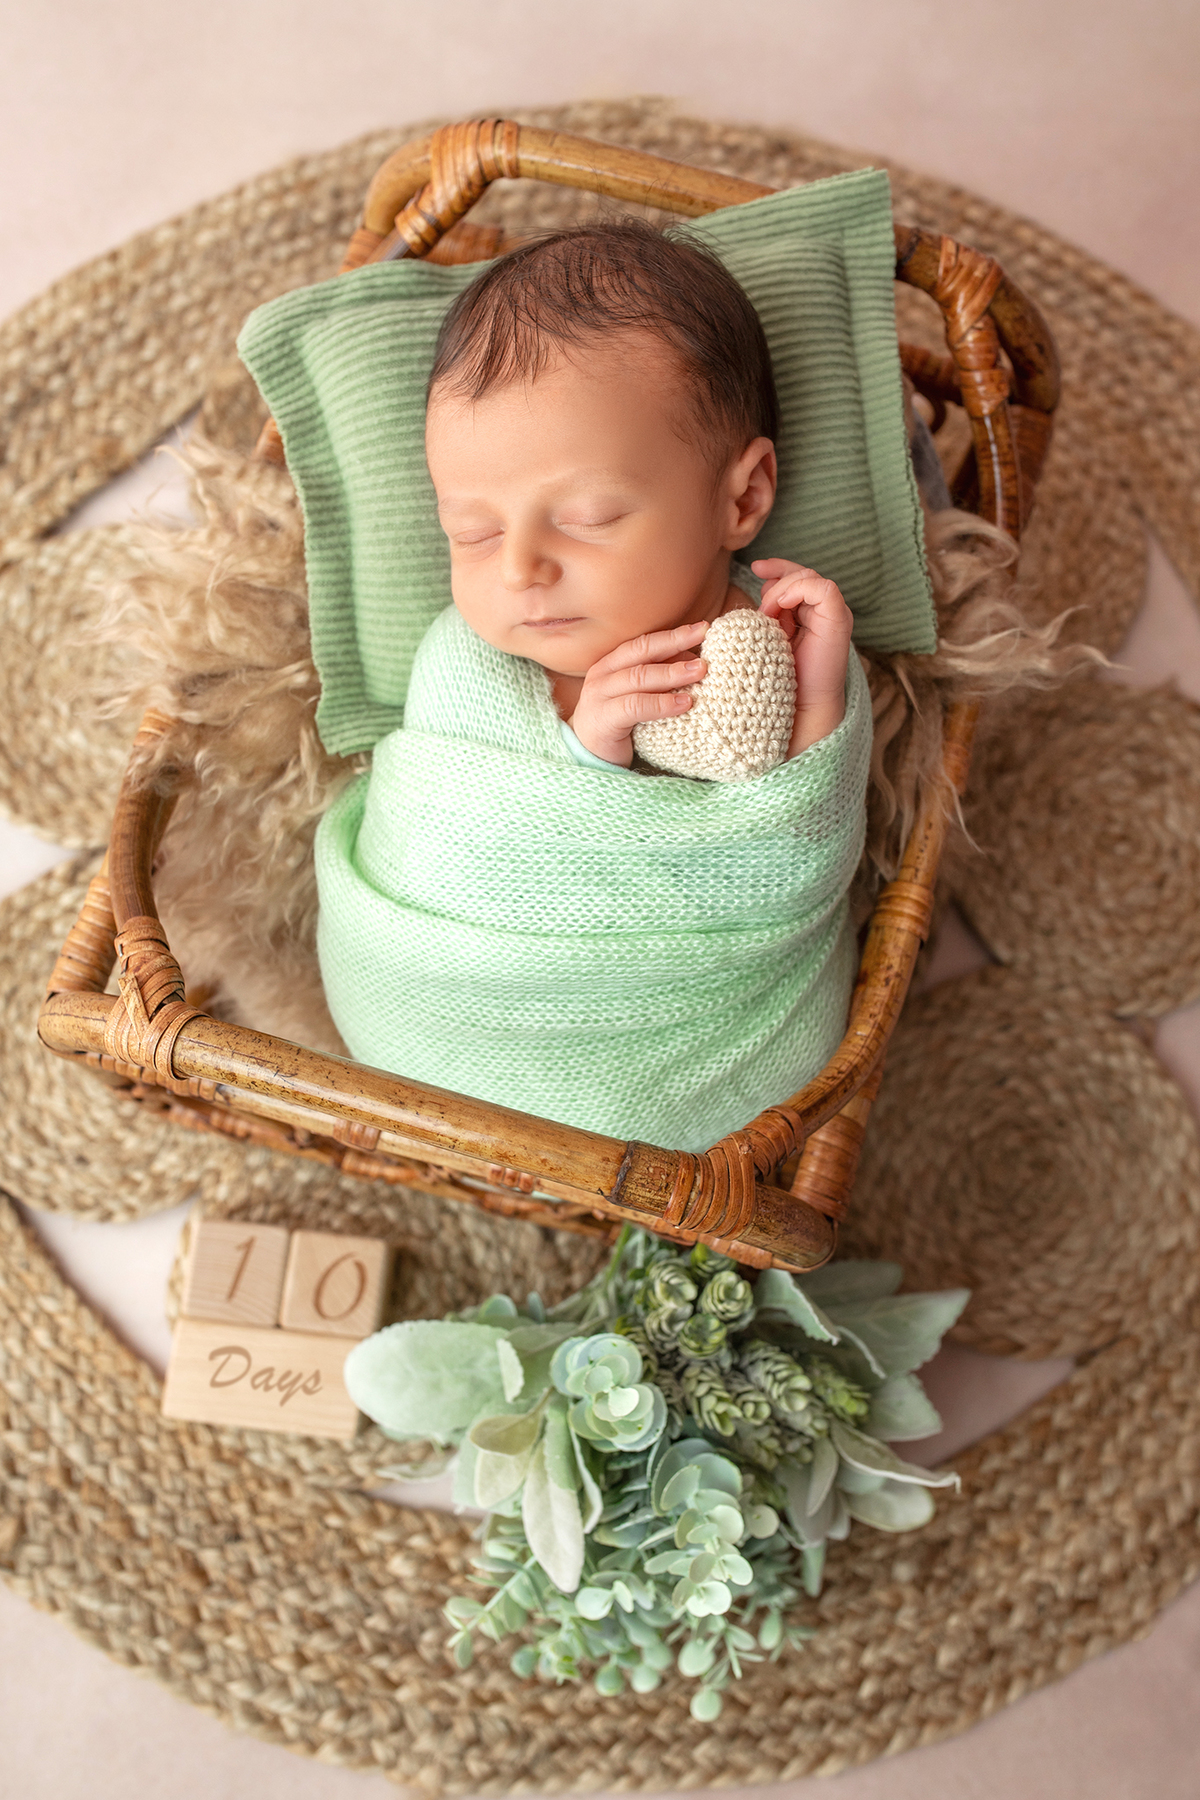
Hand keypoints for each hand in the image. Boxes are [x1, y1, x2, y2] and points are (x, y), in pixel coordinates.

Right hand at [567, 621, 709, 766]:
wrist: (589, 757)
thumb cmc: (620, 725)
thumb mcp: (639, 695)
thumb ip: (658, 679)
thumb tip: (694, 661)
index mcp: (611, 664)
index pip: (644, 643)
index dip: (672, 634)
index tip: (703, 628)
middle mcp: (602, 675)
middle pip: (641, 652)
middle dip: (674, 643)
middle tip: (704, 638)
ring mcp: (600, 696)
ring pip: (639, 677)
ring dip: (672, 672)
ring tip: (699, 671)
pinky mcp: (604, 719)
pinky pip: (635, 706)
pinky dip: (662, 703)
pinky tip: (684, 703)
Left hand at [752, 559, 852, 754]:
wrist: (800, 703)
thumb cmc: (781, 674)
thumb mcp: (770, 633)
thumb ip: (771, 609)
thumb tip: (765, 582)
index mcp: (810, 612)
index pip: (797, 576)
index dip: (778, 567)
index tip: (756, 568)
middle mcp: (825, 610)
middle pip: (803, 573)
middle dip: (777, 581)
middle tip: (762, 607)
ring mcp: (834, 613)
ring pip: (810, 577)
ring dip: (783, 590)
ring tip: (769, 614)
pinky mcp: (839, 618)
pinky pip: (824, 589)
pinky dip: (800, 590)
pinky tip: (783, 605)